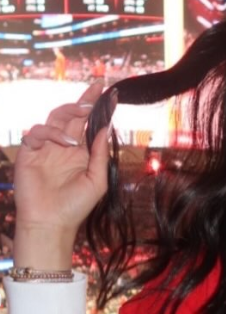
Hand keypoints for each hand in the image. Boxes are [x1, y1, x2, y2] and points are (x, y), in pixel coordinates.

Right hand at [13, 81, 112, 266]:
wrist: (50, 223)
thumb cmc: (75, 207)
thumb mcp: (97, 181)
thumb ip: (100, 154)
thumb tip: (106, 128)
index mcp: (81, 153)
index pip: (88, 124)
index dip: (97, 107)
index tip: (109, 90)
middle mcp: (63, 147)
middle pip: (72, 115)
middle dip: (84, 100)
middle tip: (96, 90)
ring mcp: (45, 148)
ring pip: (54, 118)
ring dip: (69, 112)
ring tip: (84, 114)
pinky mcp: (29, 152)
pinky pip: (37, 133)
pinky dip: (51, 133)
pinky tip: (66, 143)